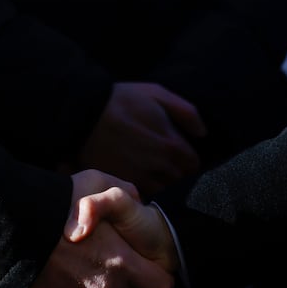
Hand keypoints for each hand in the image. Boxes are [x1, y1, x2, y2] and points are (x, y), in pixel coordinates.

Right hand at [21, 171, 174, 287]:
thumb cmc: (58, 198)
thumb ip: (121, 192)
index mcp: (121, 261)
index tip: (147, 267)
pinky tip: (68, 283)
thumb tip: (136, 198)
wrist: (13, 221)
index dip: (156, 277)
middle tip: (115, 267)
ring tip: (88, 271)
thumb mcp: (96, 181)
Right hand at [76, 82, 205, 196]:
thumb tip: (203, 133)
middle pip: (180, 179)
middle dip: (177, 170)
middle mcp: (159, 165)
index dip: (188, 157)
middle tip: (167, 161)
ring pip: (164, 189)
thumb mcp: (157, 94)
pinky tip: (139, 175)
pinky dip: (144, 188)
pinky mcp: (122, 184)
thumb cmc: (121, 100)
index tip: (181, 152)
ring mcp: (141, 178)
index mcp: (171, 144)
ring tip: (153, 170)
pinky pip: (143, 194)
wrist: (83, 115)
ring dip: (162, 182)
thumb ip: (186, 112)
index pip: (193, 163)